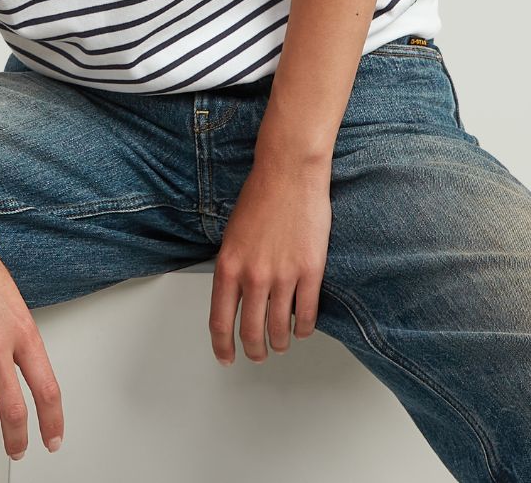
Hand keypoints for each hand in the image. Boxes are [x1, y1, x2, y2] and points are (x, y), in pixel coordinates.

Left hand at [209, 153, 331, 364]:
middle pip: (251, 331)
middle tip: (258, 354)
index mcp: (228, 266)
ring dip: (280, 342)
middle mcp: (253, 276)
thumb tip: (236, 296)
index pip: (220, 320)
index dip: (223, 346)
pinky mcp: (310, 271)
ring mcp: (283, 276)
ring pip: (280, 329)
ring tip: (281, 344)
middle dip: (254, 350)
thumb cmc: (261, 195)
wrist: (288, 172)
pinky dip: (305, 328)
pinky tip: (303, 329)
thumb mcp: (232, 234)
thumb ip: (233, 267)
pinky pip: (307, 314)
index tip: (226, 358)